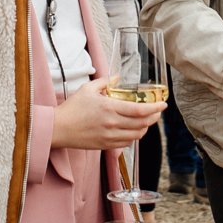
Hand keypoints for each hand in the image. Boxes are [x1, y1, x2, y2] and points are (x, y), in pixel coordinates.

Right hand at [50, 76, 166, 149]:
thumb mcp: (88, 89)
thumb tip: (117, 77)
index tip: (163, 105)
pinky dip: (134, 136)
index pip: (139, 110)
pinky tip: (133, 130)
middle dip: (154, 118)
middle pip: (142, 124)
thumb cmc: (72, 108)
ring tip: (147, 121)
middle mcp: (112, 123)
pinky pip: (126, 143)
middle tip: (158, 112)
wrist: (59, 128)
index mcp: (109, 108)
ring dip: (145, 128)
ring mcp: (110, 136)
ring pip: (137, 135)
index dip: (155, 108)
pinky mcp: (106, 145)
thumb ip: (105, 82)